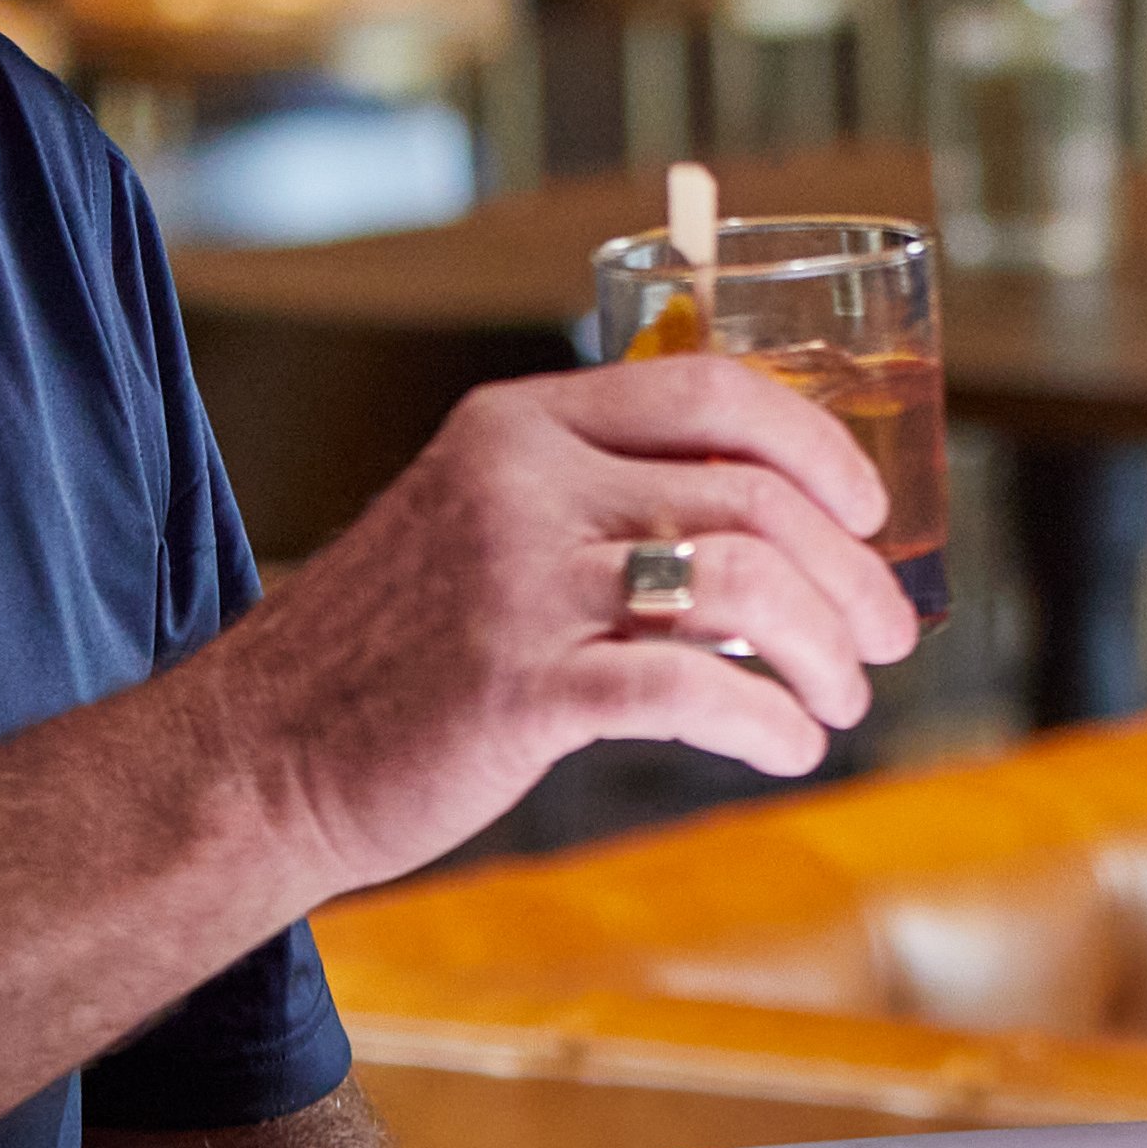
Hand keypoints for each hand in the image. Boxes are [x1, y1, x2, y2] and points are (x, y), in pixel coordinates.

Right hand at [193, 357, 923, 898]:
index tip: (871, 510)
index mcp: (520, 423)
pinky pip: (692, 689)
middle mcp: (525, 484)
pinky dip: (765, 723)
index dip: (816, 446)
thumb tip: (761, 525)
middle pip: (751, 497)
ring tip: (840, 702)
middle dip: (850, 574)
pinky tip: (786, 749)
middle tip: (888, 638)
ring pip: (742, 585)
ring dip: (822, 652)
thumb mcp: (477, 521)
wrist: (258, 757)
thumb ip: (590, 497)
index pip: (710, 391)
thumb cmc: (389, 653)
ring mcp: (520, 584)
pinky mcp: (519, 689)